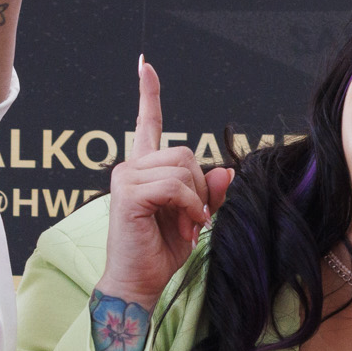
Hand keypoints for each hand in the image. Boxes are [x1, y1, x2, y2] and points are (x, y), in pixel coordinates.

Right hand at [99, 57, 232, 306]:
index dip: (149, 94)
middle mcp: (131, 168)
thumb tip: (226, 171)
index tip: (144, 65)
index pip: (148, 124)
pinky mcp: (127, 194)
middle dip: (201, 187)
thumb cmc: (163, 254)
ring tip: (190, 226)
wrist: (141, 285)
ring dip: (196, 200)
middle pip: (184, 152)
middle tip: (196, 219)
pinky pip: (174, 186)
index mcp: (144, 170)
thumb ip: (210, 194)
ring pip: (182, 168)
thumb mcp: (195, 219)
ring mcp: (125, 178)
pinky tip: (187, 225)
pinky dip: (189, 206)